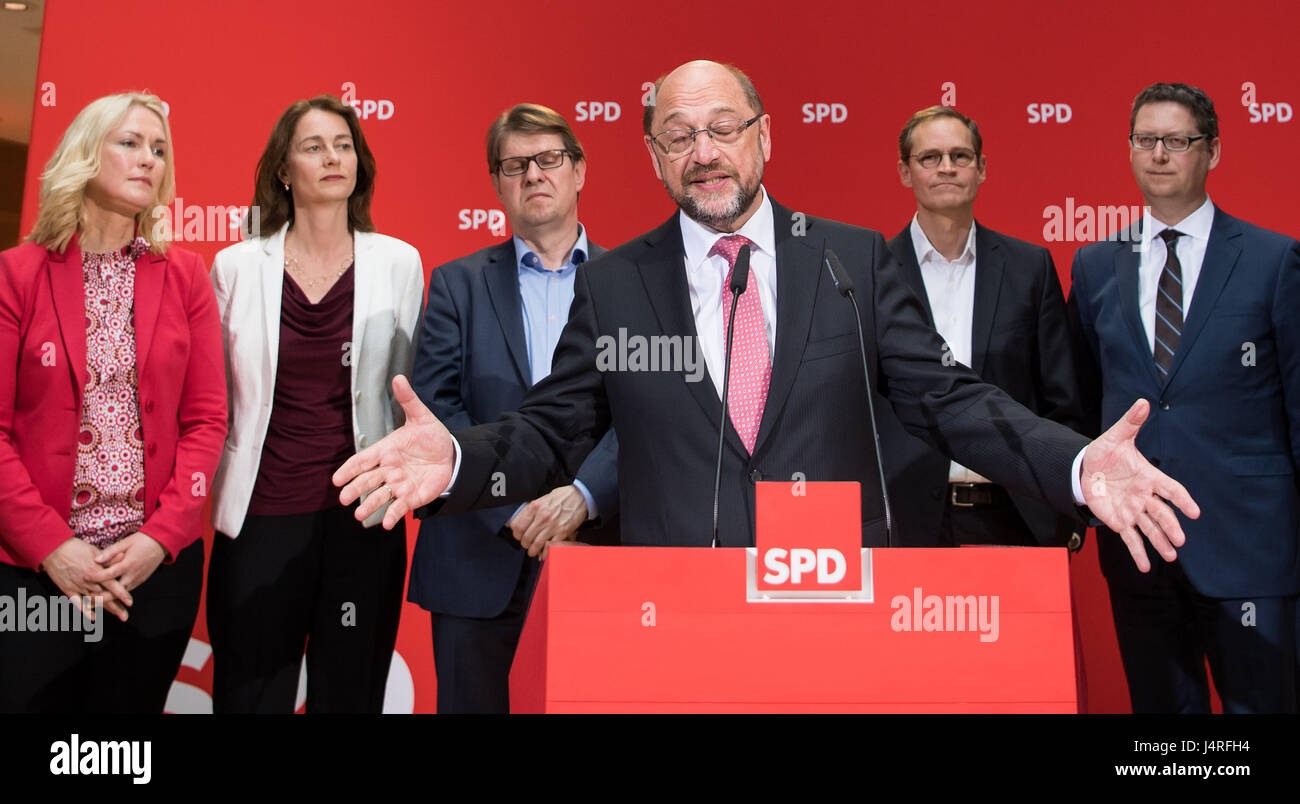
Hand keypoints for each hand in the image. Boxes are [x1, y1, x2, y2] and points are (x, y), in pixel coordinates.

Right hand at [40, 538, 129, 621]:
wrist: (53, 550)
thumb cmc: (75, 548)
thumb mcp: (94, 550)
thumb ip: (109, 558)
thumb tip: (124, 556)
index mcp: (95, 570)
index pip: (112, 585)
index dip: (122, 594)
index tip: (130, 602)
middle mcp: (87, 581)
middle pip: (105, 596)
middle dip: (116, 607)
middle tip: (125, 616)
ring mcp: (77, 586)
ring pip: (94, 601)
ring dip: (106, 609)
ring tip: (117, 615)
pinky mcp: (68, 590)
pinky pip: (77, 603)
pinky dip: (86, 611)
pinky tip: (94, 617)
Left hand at [86, 531, 166, 596]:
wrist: (162, 544)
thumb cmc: (143, 540)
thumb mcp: (126, 543)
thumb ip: (111, 552)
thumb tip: (96, 560)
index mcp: (128, 564)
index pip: (109, 574)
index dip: (96, 577)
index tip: (84, 577)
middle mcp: (133, 575)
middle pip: (115, 592)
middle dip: (100, 598)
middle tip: (87, 600)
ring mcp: (137, 579)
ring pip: (121, 595)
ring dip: (108, 599)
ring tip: (94, 602)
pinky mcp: (140, 581)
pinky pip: (126, 591)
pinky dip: (116, 596)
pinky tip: (107, 597)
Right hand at [334, 375, 455, 528]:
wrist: (451, 456)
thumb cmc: (431, 437)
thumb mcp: (421, 417)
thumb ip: (409, 401)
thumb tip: (398, 378)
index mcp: (386, 450)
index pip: (364, 460)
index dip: (349, 469)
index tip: (336, 479)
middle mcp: (389, 469)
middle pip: (368, 480)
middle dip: (355, 489)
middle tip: (344, 498)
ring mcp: (399, 484)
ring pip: (380, 496)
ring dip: (370, 505)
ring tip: (359, 514)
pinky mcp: (411, 497)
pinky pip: (399, 508)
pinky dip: (393, 516)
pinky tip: (386, 525)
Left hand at [509, 485, 587, 558]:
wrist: (579, 496)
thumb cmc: (561, 497)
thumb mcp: (542, 499)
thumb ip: (531, 511)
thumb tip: (520, 522)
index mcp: (535, 507)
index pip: (517, 525)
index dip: (516, 534)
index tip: (519, 536)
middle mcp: (542, 516)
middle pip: (525, 537)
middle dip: (525, 544)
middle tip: (527, 545)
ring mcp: (552, 525)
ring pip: (535, 544)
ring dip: (533, 550)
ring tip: (534, 550)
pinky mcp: (562, 532)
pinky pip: (549, 547)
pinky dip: (545, 552)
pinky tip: (544, 552)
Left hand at [1081, 399, 1200, 571]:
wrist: (1084, 470)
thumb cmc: (1104, 453)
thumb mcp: (1114, 437)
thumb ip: (1130, 423)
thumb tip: (1142, 402)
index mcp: (1148, 476)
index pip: (1170, 489)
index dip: (1182, 500)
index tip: (1195, 512)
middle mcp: (1144, 496)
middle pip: (1162, 513)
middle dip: (1171, 527)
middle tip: (1180, 540)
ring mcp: (1133, 511)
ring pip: (1150, 529)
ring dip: (1160, 543)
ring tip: (1171, 557)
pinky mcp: (1120, 522)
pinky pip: (1131, 539)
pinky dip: (1138, 553)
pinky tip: (1146, 568)